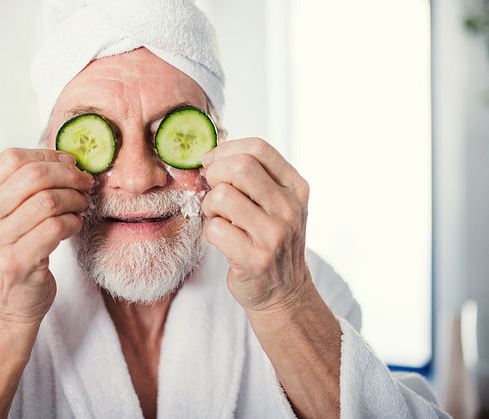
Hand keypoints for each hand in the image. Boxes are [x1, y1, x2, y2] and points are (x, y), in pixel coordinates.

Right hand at [0, 148, 93, 326]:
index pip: (11, 159)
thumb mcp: (2, 218)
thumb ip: (21, 188)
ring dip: (75, 198)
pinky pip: (56, 227)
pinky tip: (74, 225)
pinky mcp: (17, 263)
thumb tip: (65, 158)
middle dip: (68, 175)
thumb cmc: (11, 254)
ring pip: (48, 201)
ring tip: (81, 204)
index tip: (69, 163)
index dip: (47, 155)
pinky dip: (74, 222)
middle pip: (33, 176)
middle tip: (85, 182)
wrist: (5, 307)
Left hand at [200, 137, 313, 314]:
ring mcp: (275, 234)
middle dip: (214, 174)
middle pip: (240, 167)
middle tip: (211, 189)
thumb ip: (252, 178)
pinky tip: (220, 239)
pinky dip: (209, 231)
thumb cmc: (270, 240)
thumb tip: (210, 155)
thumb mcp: (275, 204)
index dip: (225, 150)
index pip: (258, 148)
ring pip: (222, 196)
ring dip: (209, 205)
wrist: (284, 291)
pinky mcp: (256, 259)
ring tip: (218, 217)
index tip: (212, 163)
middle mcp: (290, 208)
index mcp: (296, 187)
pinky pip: (215, 229)